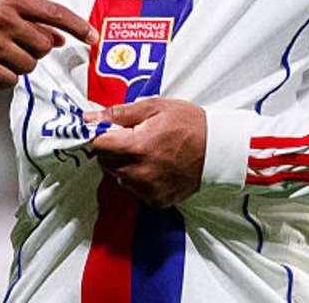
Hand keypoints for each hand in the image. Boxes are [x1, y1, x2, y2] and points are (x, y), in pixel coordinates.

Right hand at [0, 0, 95, 88]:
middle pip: (44, 45)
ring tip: (2, 55)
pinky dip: (5, 78)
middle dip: (37, 50)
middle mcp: (2, 19)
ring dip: (20, 65)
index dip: (77, 26)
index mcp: (10, 0)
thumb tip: (61, 38)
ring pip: (29, 65)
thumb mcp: (3, 7)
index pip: (54, 12)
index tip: (92, 37)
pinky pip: (10, 80)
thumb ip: (33, 20)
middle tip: (17, 46)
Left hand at [84, 98, 206, 207]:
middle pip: (105, 162)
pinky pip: (134, 190)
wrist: (218, 149)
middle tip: (133, 138)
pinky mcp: (156, 200)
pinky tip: (154, 166)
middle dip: (113, 149)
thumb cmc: (189, 124)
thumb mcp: (155, 107)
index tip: (111, 130)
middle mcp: (139, 172)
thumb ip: (119, 113)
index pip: (98, 145)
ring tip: (146, 152)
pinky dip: (138, 179)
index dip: (102, 134)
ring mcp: (148, 189)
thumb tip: (90, 116)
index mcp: (137, 146)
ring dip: (124, 165)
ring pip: (118, 177)